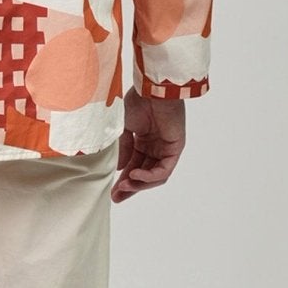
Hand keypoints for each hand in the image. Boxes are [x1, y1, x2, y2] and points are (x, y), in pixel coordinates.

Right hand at [112, 85, 186, 202]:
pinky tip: (135, 176)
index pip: (134, 166)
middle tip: (117, 197)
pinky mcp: (175, 148)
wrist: (151, 90)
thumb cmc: (136, 102)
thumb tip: (119, 169)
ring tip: (124, 187)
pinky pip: (164, 170)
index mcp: (143, 140)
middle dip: (130, 188)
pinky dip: (150, 176)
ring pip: (154, 176)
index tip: (112, 193)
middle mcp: (155, 145)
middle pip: (144, 174)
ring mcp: (166, 148)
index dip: (123, 180)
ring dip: (139, 184)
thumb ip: (122, 150)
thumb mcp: (122, 129)